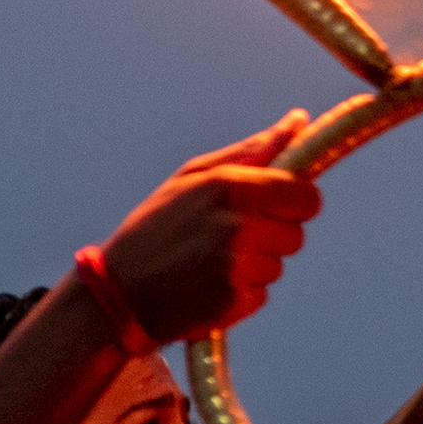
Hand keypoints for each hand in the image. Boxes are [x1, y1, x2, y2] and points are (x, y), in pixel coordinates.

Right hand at [97, 113, 324, 342]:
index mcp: (230, 187)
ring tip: (211, 261)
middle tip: (230, 236)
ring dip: (255, 266)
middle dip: (272, 235)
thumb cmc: (156, 226)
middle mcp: (237, 227)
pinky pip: (261, 295)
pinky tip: (208, 284)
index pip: (305, 196)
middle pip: (296, 234)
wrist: (117, 291)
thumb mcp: (193, 177)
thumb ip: (251, 151)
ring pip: (278, 265)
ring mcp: (236, 268)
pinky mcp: (234, 302)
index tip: (282, 205)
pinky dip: (241, 293)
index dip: (297, 202)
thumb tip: (298, 121)